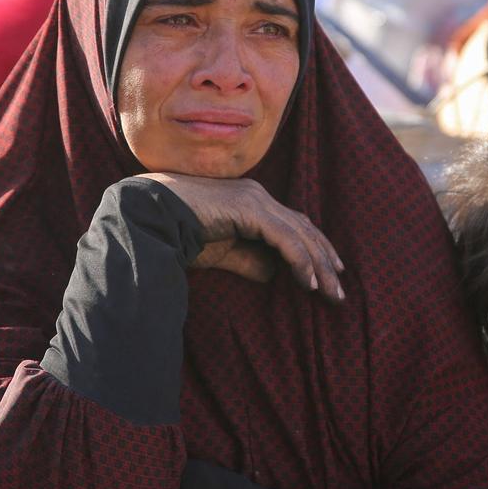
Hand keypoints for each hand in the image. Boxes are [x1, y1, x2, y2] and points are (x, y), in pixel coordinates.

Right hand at [141, 173, 345, 302]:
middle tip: (338, 290)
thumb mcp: (221, 252)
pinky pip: (286, 239)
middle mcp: (258, 196)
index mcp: (251, 201)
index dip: (314, 248)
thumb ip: (247, 260)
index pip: (293, 224)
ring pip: (300, 234)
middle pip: (303, 229)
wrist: (150, 216)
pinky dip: (301, 261)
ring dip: (318, 265)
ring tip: (330, 293)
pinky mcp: (250, 209)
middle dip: (324, 260)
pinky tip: (309, 282)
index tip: (329, 273)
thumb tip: (272, 275)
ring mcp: (255, 200)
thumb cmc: (178, 232)